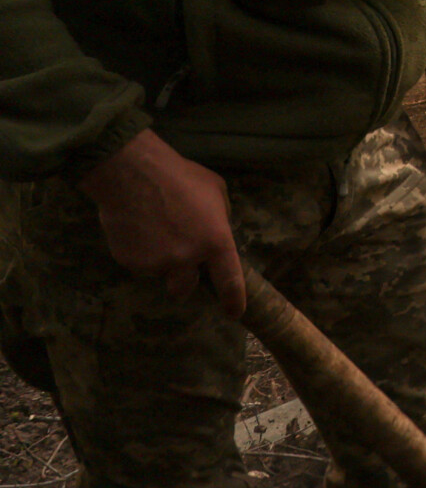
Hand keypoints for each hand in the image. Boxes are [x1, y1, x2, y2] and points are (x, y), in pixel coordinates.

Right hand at [77, 129, 245, 316]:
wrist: (132, 174)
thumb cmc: (180, 177)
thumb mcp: (215, 191)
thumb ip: (219, 217)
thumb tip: (217, 230)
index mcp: (216, 242)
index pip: (229, 282)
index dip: (233, 301)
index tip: (233, 313)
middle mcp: (188, 259)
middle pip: (185, 289)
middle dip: (183, 279)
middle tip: (178, 259)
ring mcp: (157, 264)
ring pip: (160, 274)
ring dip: (160, 263)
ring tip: (154, 232)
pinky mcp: (131, 262)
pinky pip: (138, 265)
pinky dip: (139, 253)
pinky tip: (137, 228)